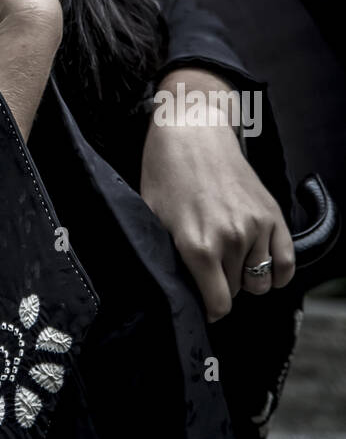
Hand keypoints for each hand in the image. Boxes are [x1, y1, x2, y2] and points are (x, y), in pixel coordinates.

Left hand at [140, 69, 295, 322]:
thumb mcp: (151, 217)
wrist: (192, 131)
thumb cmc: (166, 173)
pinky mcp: (272, 215)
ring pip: (259, 281)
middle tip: (207, 265)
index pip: (218, 305)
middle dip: (221, 285)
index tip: (202, 301)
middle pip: (235, 292)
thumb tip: (171, 291)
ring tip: (228, 257)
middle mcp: (230, 239)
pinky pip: (286, 264)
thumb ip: (165, 257)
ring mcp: (255, 227)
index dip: (208, 308)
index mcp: (197, 246)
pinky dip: (276, 271)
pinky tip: (259, 262)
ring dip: (245, 276)